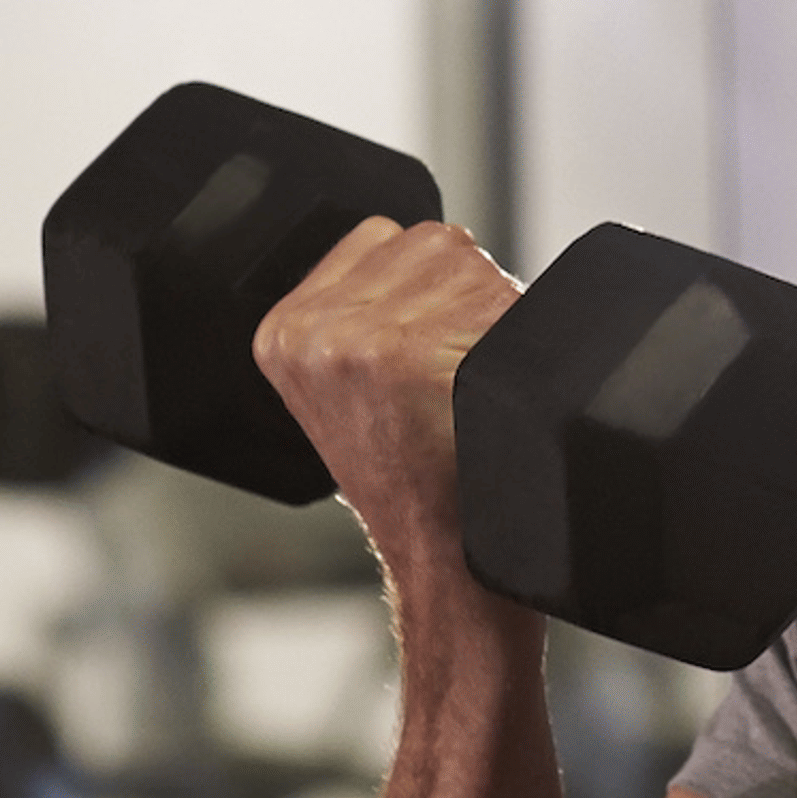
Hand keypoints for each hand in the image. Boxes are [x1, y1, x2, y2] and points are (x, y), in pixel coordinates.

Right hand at [253, 218, 524, 591]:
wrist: (442, 560)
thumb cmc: (411, 479)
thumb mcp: (342, 390)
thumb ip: (355, 313)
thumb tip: (419, 250)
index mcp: (281, 332)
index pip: (378, 237)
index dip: (422, 286)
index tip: (422, 353)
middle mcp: (311, 330)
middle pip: (429, 244)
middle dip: (460, 294)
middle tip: (453, 375)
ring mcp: (359, 341)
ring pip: (470, 265)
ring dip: (493, 313)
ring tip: (468, 385)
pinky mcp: (412, 356)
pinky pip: (501, 302)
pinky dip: (515, 339)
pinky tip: (488, 393)